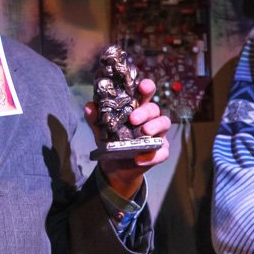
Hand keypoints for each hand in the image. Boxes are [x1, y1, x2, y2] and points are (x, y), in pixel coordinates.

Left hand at [84, 78, 170, 198]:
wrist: (115, 166)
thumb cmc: (111, 141)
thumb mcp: (101, 130)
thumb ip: (96, 119)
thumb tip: (89, 106)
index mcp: (137, 108)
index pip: (145, 93)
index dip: (146, 87)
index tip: (142, 86)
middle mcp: (150, 118)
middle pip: (154, 108)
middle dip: (145, 112)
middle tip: (133, 119)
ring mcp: (158, 134)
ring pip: (164, 123)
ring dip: (155, 127)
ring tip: (144, 132)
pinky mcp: (160, 151)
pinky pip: (162, 151)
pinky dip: (152, 155)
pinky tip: (139, 158)